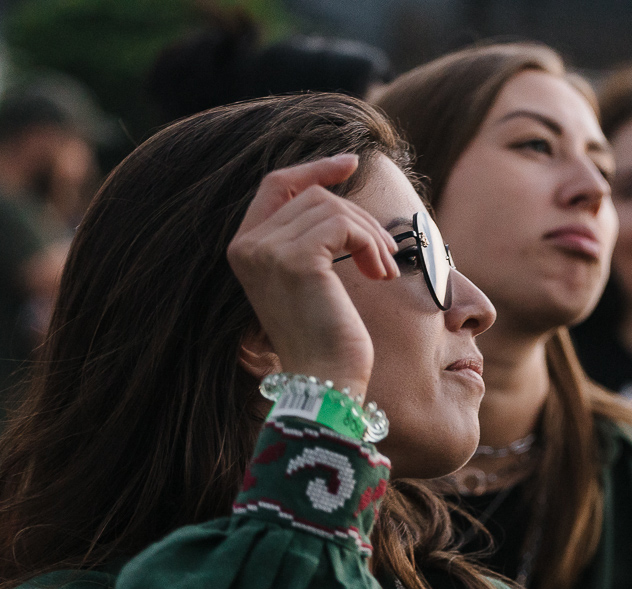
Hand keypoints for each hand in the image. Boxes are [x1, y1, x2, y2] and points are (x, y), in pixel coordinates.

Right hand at [226, 154, 400, 401]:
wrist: (325, 382)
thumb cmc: (326, 340)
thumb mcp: (312, 281)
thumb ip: (311, 240)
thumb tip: (337, 194)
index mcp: (245, 249)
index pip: (276, 184)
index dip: (314, 168)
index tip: (351, 162)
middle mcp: (247, 246)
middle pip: (313, 195)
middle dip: (359, 219)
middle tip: (386, 255)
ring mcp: (267, 251)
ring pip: (333, 208)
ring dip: (370, 235)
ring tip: (385, 269)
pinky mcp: (295, 260)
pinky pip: (343, 225)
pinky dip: (370, 244)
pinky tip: (381, 273)